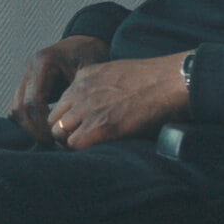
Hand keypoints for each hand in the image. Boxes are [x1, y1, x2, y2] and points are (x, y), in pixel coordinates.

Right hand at [10, 34, 109, 141]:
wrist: (84, 42)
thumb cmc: (89, 53)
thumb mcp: (90, 69)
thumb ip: (82, 93)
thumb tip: (78, 124)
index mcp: (42, 64)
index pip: (32, 102)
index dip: (42, 124)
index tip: (58, 137)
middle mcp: (28, 70)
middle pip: (19, 109)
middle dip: (34, 130)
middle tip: (53, 143)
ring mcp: (24, 77)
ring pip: (15, 110)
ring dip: (29, 128)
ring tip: (50, 139)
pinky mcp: (26, 85)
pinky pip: (18, 108)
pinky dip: (27, 121)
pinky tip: (45, 129)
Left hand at [44, 51, 190, 149]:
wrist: (168, 80)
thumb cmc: (153, 79)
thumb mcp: (117, 73)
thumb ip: (102, 86)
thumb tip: (103, 104)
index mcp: (84, 76)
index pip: (61, 102)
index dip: (67, 118)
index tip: (78, 128)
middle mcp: (80, 91)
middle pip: (54, 118)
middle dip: (63, 131)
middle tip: (78, 142)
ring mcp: (87, 108)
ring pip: (59, 132)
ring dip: (70, 142)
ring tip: (87, 148)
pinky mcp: (99, 126)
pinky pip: (74, 144)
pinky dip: (80, 151)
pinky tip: (94, 150)